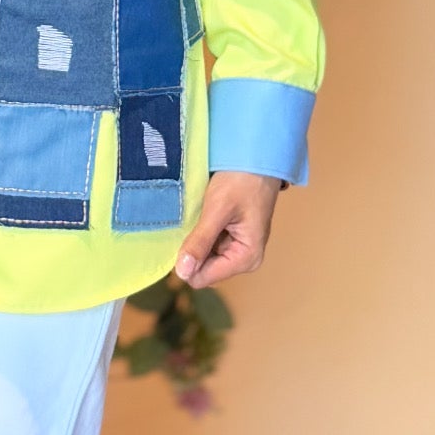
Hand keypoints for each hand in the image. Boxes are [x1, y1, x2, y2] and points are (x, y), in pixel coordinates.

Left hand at [174, 171, 282, 289]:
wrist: (256, 156)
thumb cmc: (242, 180)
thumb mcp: (217, 210)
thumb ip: (200, 242)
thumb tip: (182, 273)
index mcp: (246, 259)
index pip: (202, 278)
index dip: (186, 261)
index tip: (178, 237)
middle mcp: (244, 260)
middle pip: (202, 269)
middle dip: (191, 250)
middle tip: (189, 223)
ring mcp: (237, 249)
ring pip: (202, 257)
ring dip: (195, 240)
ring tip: (195, 217)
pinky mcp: (231, 238)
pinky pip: (207, 245)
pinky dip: (199, 233)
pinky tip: (199, 216)